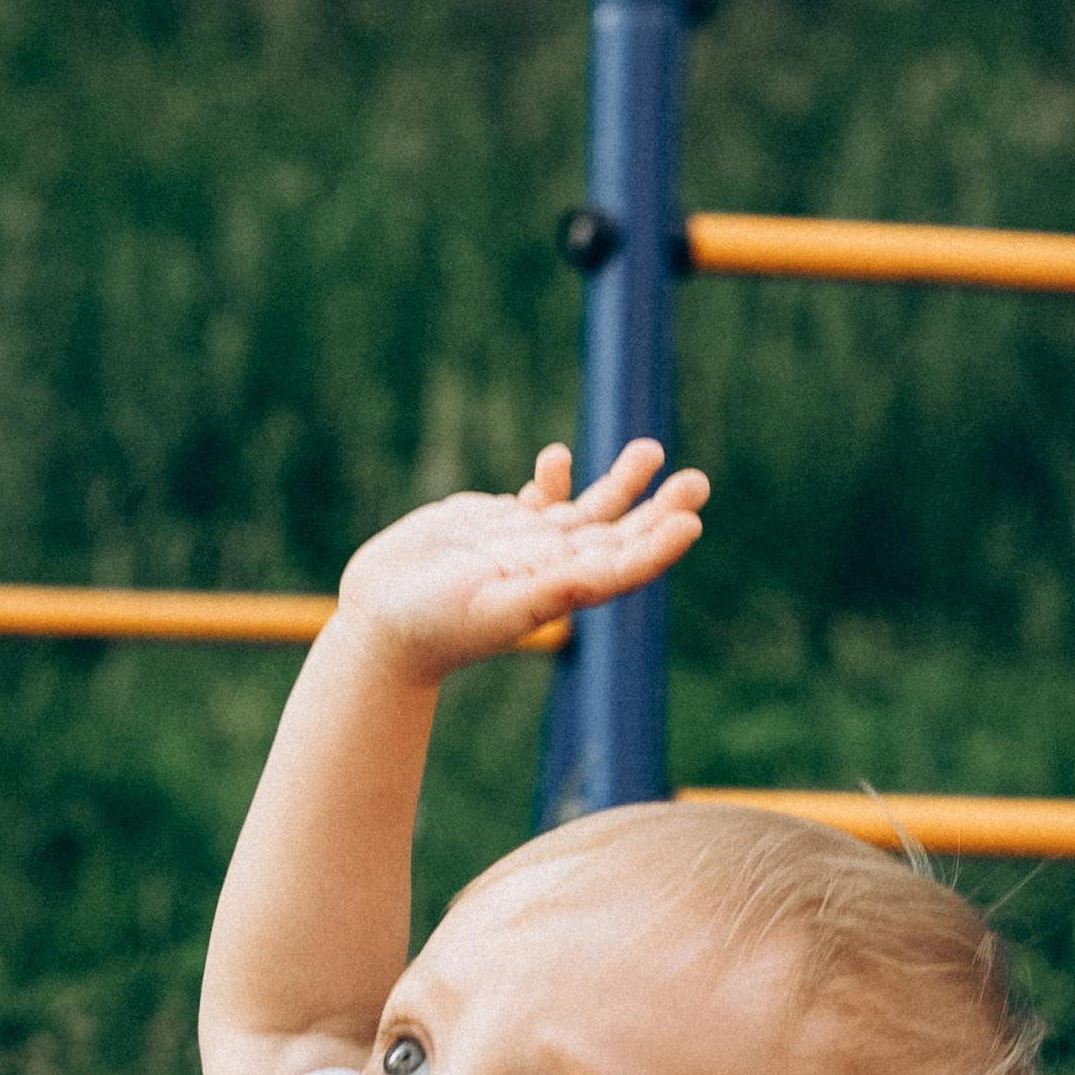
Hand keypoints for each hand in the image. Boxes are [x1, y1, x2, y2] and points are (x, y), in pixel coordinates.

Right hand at [334, 438, 708, 686]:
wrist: (377, 620)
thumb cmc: (433, 626)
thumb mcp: (494, 608)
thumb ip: (548, 591)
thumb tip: (599, 575)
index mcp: (559, 593)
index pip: (622, 568)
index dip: (658, 546)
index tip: (690, 521)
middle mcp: (552, 569)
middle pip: (617, 535)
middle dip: (657, 507)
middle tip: (697, 480)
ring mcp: (526, 546)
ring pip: (586, 510)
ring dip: (620, 482)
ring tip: (651, 449)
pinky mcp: (495, 527)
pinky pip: (539, 500)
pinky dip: (554, 479)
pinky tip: (557, 458)